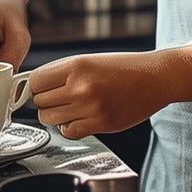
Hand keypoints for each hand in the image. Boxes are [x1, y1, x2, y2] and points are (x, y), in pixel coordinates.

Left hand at [29, 50, 167, 138]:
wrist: (155, 78)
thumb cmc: (124, 68)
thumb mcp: (90, 60)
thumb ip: (63, 72)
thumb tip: (36, 86)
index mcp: (77, 65)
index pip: (36, 80)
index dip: (36, 86)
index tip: (43, 88)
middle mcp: (81, 86)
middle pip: (39, 101)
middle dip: (45, 101)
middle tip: (58, 99)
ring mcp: (90, 107)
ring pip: (49, 119)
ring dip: (55, 116)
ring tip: (69, 109)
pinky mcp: (100, 123)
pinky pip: (68, 131)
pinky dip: (69, 127)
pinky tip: (79, 118)